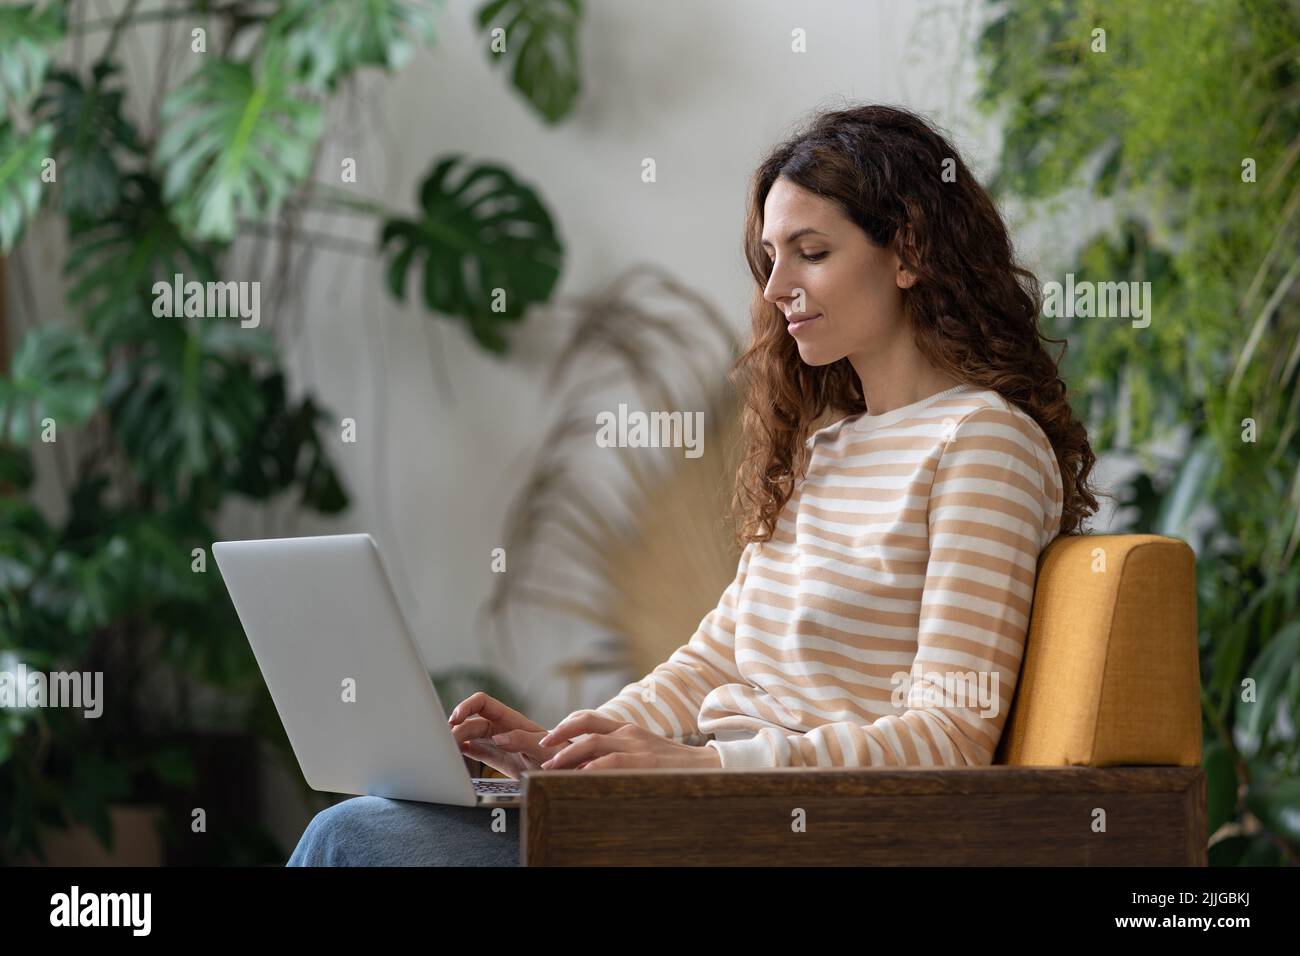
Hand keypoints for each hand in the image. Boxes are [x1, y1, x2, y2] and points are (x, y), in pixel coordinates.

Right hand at [447, 692, 570, 779]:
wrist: (571, 774)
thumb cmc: (562, 758)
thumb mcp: (545, 750)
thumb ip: (523, 741)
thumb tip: (498, 738)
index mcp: (511, 720)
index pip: (482, 703)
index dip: (465, 707)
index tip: (454, 720)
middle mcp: (502, 728)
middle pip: (471, 721)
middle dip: (456, 728)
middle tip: (447, 745)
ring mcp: (498, 743)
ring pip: (470, 735)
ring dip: (457, 740)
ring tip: (447, 750)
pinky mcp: (497, 759)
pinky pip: (475, 750)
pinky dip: (463, 751)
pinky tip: (456, 756)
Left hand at [538, 713, 723, 769]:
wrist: (710, 770)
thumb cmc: (675, 769)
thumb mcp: (645, 755)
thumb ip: (620, 756)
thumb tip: (588, 768)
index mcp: (628, 730)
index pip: (590, 718)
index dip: (565, 724)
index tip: (547, 736)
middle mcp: (629, 733)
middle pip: (585, 724)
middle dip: (558, 735)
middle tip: (539, 747)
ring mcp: (637, 746)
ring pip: (592, 743)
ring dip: (566, 754)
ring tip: (548, 767)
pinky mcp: (644, 762)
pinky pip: (610, 762)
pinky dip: (590, 769)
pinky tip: (576, 777)